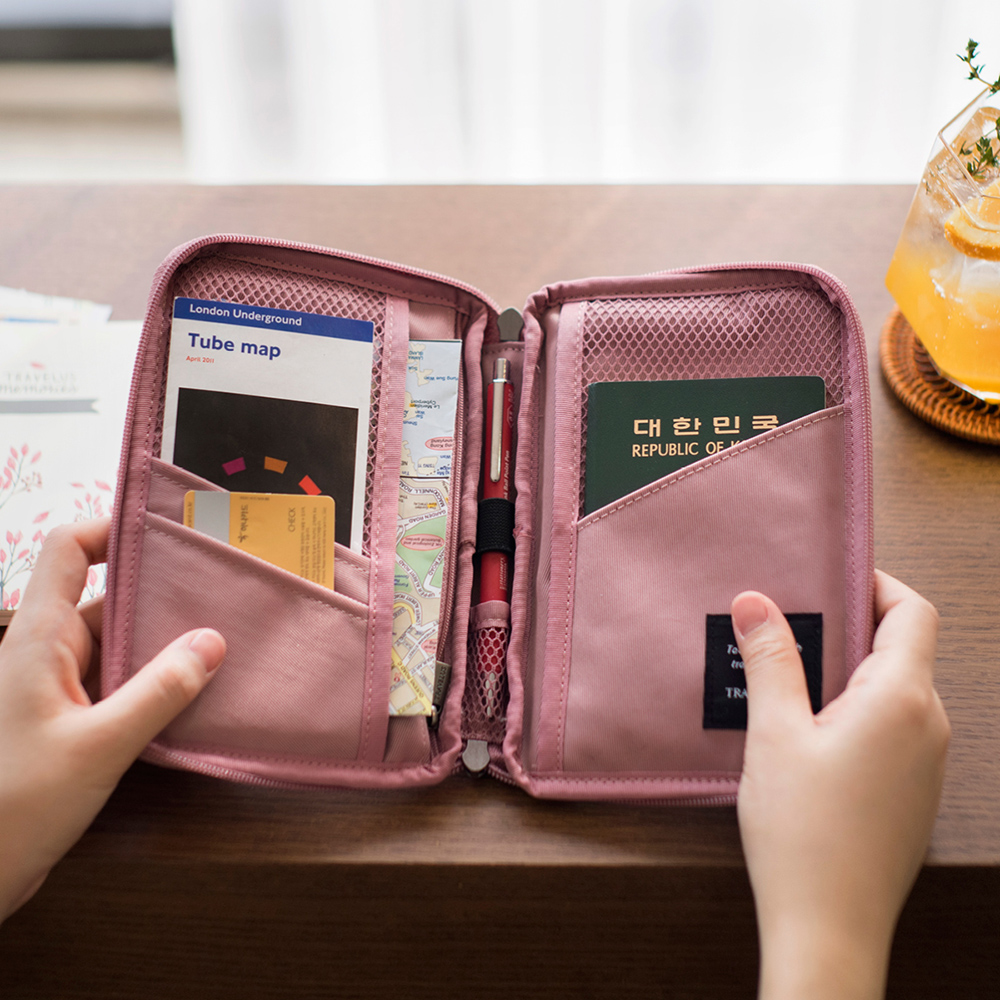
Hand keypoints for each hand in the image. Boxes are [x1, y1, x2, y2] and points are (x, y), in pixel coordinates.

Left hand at [0, 518, 225, 922]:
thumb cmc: (15, 803)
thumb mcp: (98, 746)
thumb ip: (159, 693)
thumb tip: (211, 642)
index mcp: (39, 638)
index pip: (69, 551)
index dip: (112, 529)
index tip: (169, 536)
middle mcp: (46, 652)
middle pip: (106, 598)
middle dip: (161, 596)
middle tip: (222, 595)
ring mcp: (56, 688)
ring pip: (116, 645)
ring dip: (161, 645)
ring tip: (221, 644)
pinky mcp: (67, 722)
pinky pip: (116, 683)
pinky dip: (152, 682)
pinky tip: (193, 693)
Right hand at [733, 570, 948, 999]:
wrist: (828, 929)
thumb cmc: (802, 834)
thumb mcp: (774, 734)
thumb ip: (770, 661)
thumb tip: (757, 602)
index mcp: (901, 700)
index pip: (913, 612)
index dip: (875, 583)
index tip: (829, 577)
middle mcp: (929, 725)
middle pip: (904, 647)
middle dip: (849, 626)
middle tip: (790, 626)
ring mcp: (927, 763)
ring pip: (897, 688)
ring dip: (849, 671)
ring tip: (790, 679)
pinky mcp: (913, 791)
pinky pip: (894, 726)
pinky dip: (857, 709)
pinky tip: (808, 730)